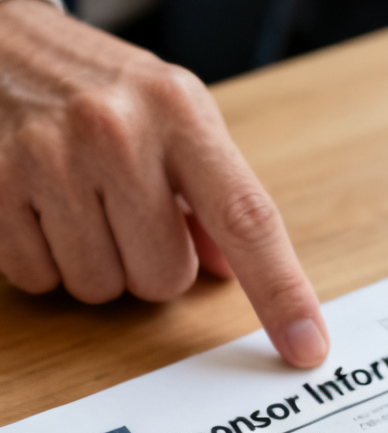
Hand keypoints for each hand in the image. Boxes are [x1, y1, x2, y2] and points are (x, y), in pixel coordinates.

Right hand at [0, 0, 328, 367]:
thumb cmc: (97, 86)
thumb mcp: (171, 114)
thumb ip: (213, 192)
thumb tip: (238, 270)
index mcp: (179, 113)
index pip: (246, 219)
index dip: (282, 292)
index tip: (308, 346)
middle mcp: (117, 131)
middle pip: (165, 278)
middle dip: (151, 264)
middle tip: (125, 211)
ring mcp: (48, 157)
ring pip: (101, 287)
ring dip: (96, 264)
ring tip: (76, 201)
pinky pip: (39, 278)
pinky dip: (42, 259)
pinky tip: (36, 205)